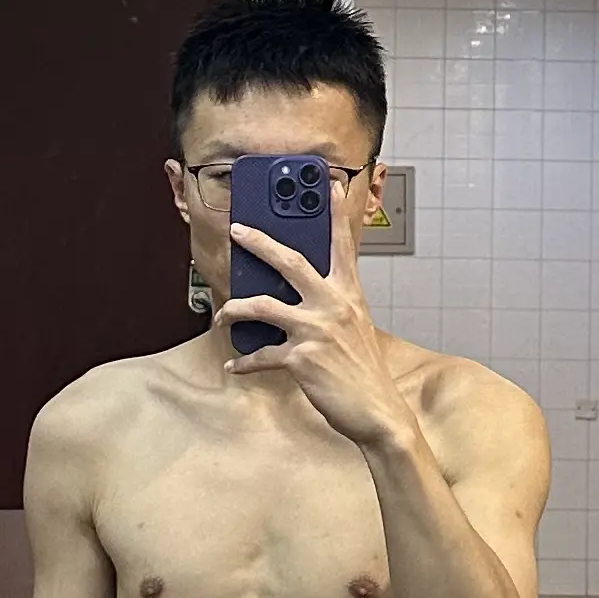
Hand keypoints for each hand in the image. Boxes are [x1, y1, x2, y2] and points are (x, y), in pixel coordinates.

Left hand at [213, 209, 415, 448]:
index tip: (328, 186)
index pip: (342, 245)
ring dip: (235, 309)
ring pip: (263, 306)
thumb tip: (301, 302)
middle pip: (290, 261)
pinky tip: (234, 365)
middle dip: (259, 242)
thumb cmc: (364, 374)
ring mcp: (315, 329)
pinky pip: (261, 355)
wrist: (377, 411)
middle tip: (238, 231)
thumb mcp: (356, 330)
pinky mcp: (301, 358)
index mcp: (349, 295)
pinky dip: (244, 361)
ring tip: (221, 315)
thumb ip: (333, 309)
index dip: (334, 214)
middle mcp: (333, 305)